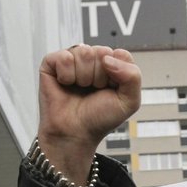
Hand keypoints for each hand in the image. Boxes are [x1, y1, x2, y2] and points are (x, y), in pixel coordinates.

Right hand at [37, 45, 141, 182]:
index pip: (121, 55)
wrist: (75, 134)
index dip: (117, 75)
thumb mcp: (129, 102)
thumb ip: (133, 76)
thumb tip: (108, 58)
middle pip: (102, 52)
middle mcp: (92, 60)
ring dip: (84, 77)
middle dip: (100, 77)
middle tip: (93, 92)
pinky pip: (64, 57)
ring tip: (80, 89)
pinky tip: (65, 84)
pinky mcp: (53, 63)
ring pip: (84, 53)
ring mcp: (73, 60)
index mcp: (111, 66)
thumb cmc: (99, 119)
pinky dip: (66, 75)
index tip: (111, 90)